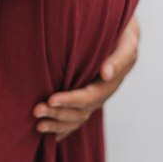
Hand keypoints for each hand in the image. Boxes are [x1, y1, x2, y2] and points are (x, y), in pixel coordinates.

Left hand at [32, 15, 139, 140]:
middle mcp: (103, 91)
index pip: (89, 96)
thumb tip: (105, 74)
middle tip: (36, 110)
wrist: (119, 28)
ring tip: (37, 123)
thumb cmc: (120, 29)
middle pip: (81, 110)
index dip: (71, 100)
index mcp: (112, 80)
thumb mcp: (126, 39)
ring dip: (57, 122)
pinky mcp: (86, 96)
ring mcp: (95, 95)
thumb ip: (119, 57)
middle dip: (58, 112)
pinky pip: (76, 118)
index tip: (51, 99)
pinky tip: (48, 133)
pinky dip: (62, 128)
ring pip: (77, 117)